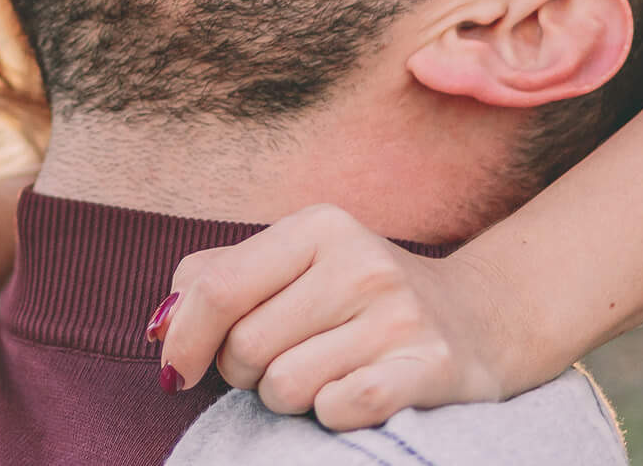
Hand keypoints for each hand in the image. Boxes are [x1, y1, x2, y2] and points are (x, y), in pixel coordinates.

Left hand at [152, 203, 526, 431]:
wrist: (483, 319)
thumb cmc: (360, 296)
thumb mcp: (294, 264)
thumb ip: (219, 279)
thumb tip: (159, 326)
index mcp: (317, 227)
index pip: (216, 288)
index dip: (183, 338)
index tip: (175, 370)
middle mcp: (360, 262)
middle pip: (245, 345)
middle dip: (244, 372)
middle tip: (277, 364)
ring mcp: (399, 314)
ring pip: (285, 385)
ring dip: (289, 397)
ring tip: (321, 375)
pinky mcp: (431, 367)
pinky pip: (340, 409)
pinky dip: (331, 415)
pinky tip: (352, 394)